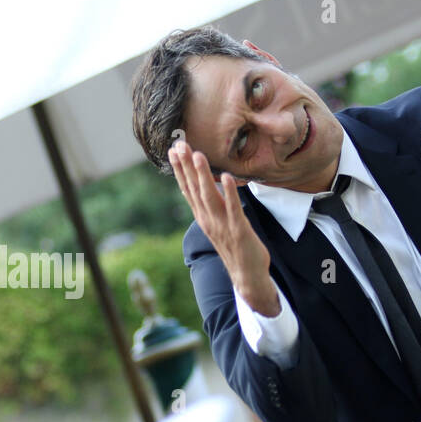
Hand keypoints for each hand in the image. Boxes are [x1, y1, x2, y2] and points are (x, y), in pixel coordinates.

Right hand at [169, 141, 277, 314]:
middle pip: (194, 189)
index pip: (187, 189)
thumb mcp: (218, 224)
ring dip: (203, 175)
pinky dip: (229, 192)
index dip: (180, 169)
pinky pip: (233, 209)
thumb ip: (209, 206)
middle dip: (186, 166)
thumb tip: (202, 188)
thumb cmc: (235, 247)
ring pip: (210, 196)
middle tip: (179, 145)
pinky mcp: (239, 231)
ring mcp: (222, 225)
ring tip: (198, 154)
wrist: (247, 276)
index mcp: (203, 217)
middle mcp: (208, 220)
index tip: (173, 150)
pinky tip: (226, 177)